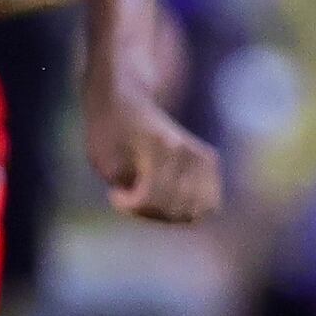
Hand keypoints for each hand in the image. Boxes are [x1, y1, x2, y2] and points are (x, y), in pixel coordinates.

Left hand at [84, 75, 223, 225]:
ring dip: (168, 213)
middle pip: (176, 208)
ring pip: (196, 211)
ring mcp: (203, 157)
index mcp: (160, 147)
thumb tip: (161, 211)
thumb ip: (131, 190)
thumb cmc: (109, 132)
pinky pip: (209, 204)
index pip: (153, 196)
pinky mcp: (210, 162)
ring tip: (146, 198)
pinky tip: (164, 199)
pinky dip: (187, 209)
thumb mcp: (105, 162)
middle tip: (129, 196)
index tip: (114, 195)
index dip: (131, 205)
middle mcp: (187, 152)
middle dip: (149, 212)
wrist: (123, 101)